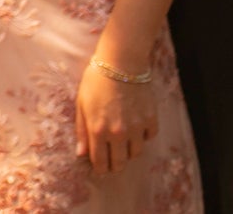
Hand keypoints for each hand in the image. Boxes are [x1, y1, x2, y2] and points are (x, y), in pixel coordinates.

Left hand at [74, 60, 158, 175]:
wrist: (121, 63)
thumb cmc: (96, 81)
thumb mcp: (82, 104)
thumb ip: (82, 130)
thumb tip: (81, 154)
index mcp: (98, 130)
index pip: (100, 161)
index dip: (99, 168)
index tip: (99, 168)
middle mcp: (119, 133)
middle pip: (120, 163)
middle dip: (114, 165)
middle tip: (111, 161)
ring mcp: (137, 128)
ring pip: (136, 153)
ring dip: (128, 151)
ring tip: (122, 142)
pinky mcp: (151, 120)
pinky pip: (148, 138)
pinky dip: (143, 136)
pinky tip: (135, 126)